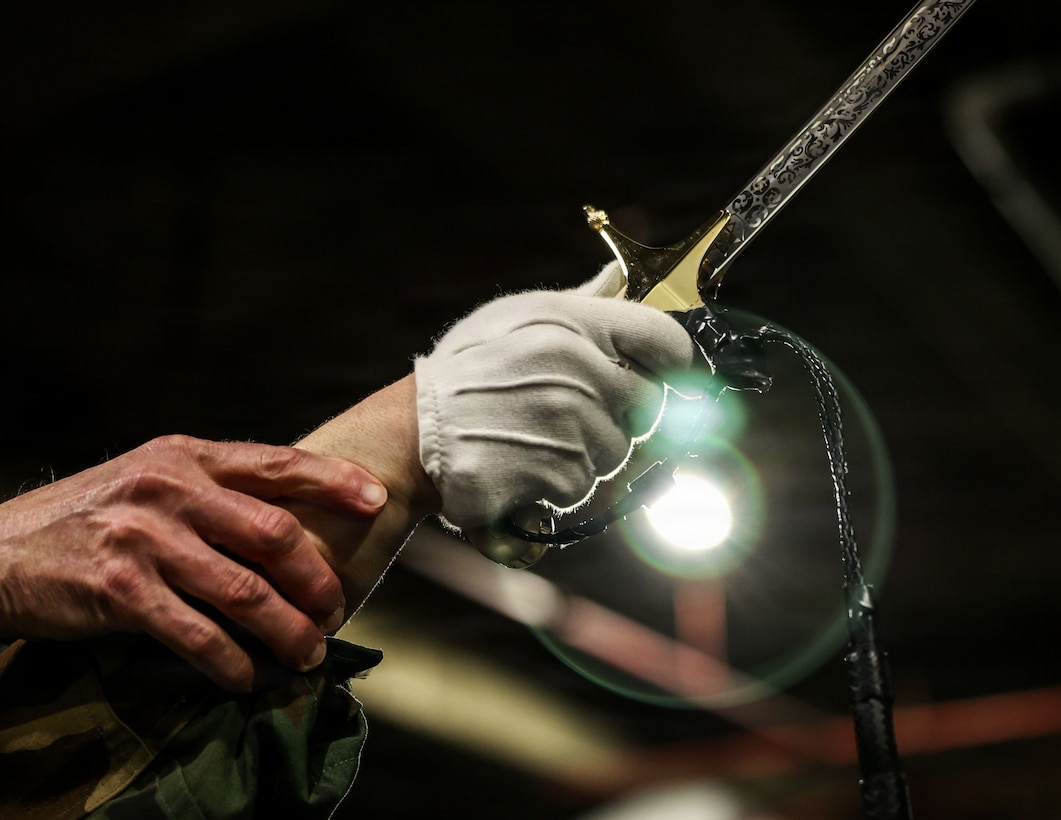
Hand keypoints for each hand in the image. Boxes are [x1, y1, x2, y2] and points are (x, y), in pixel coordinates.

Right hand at [0, 435, 387, 690]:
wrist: (0, 550)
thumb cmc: (95, 516)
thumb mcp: (154, 481)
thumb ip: (216, 490)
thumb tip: (292, 518)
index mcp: (187, 457)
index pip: (275, 462)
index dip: (332, 481)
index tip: (376, 500)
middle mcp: (170, 489)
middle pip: (272, 533)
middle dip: (316, 577)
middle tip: (336, 607)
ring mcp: (144, 538)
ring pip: (243, 590)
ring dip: (285, 629)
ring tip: (307, 651)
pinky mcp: (119, 590)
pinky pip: (195, 633)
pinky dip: (229, 661)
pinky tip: (246, 676)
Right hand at [414, 262, 693, 529]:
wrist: (415, 433)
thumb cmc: (465, 371)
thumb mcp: (515, 317)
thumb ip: (578, 302)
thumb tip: (619, 280)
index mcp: (573, 323)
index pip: (663, 337)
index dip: (673, 361)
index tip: (663, 375)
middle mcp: (580, 370)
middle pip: (646, 405)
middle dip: (617, 416)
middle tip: (571, 416)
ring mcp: (572, 424)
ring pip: (619, 451)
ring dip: (587, 454)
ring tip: (538, 439)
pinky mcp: (560, 472)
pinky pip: (589, 486)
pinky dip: (562, 484)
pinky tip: (527, 465)